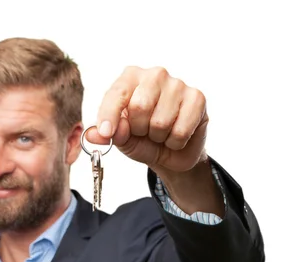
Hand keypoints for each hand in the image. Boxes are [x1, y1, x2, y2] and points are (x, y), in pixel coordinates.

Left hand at [87, 66, 207, 172]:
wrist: (171, 154)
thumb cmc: (143, 140)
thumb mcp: (121, 139)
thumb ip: (109, 134)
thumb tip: (96, 133)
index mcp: (131, 78)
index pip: (117, 94)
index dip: (109, 115)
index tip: (106, 133)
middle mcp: (155, 75)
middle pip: (140, 106)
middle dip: (139, 130)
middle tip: (144, 132)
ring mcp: (178, 84)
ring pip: (160, 122)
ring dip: (158, 138)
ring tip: (160, 134)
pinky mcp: (198, 98)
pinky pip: (180, 130)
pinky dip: (175, 142)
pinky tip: (176, 135)